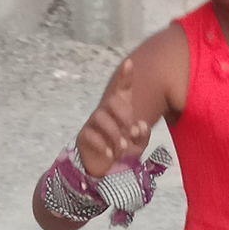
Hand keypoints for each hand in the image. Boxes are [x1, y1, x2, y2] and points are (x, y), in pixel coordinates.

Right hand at [76, 59, 150, 177]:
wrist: (105, 166)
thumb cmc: (123, 149)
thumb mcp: (138, 143)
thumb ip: (143, 134)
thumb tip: (141, 124)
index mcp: (120, 110)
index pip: (122, 89)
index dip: (125, 76)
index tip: (129, 63)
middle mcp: (106, 111)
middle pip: (112, 101)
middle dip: (125, 116)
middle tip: (133, 132)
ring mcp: (94, 123)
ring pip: (101, 118)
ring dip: (115, 133)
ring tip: (123, 147)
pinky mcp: (85, 136)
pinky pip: (91, 135)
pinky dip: (102, 145)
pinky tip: (111, 154)